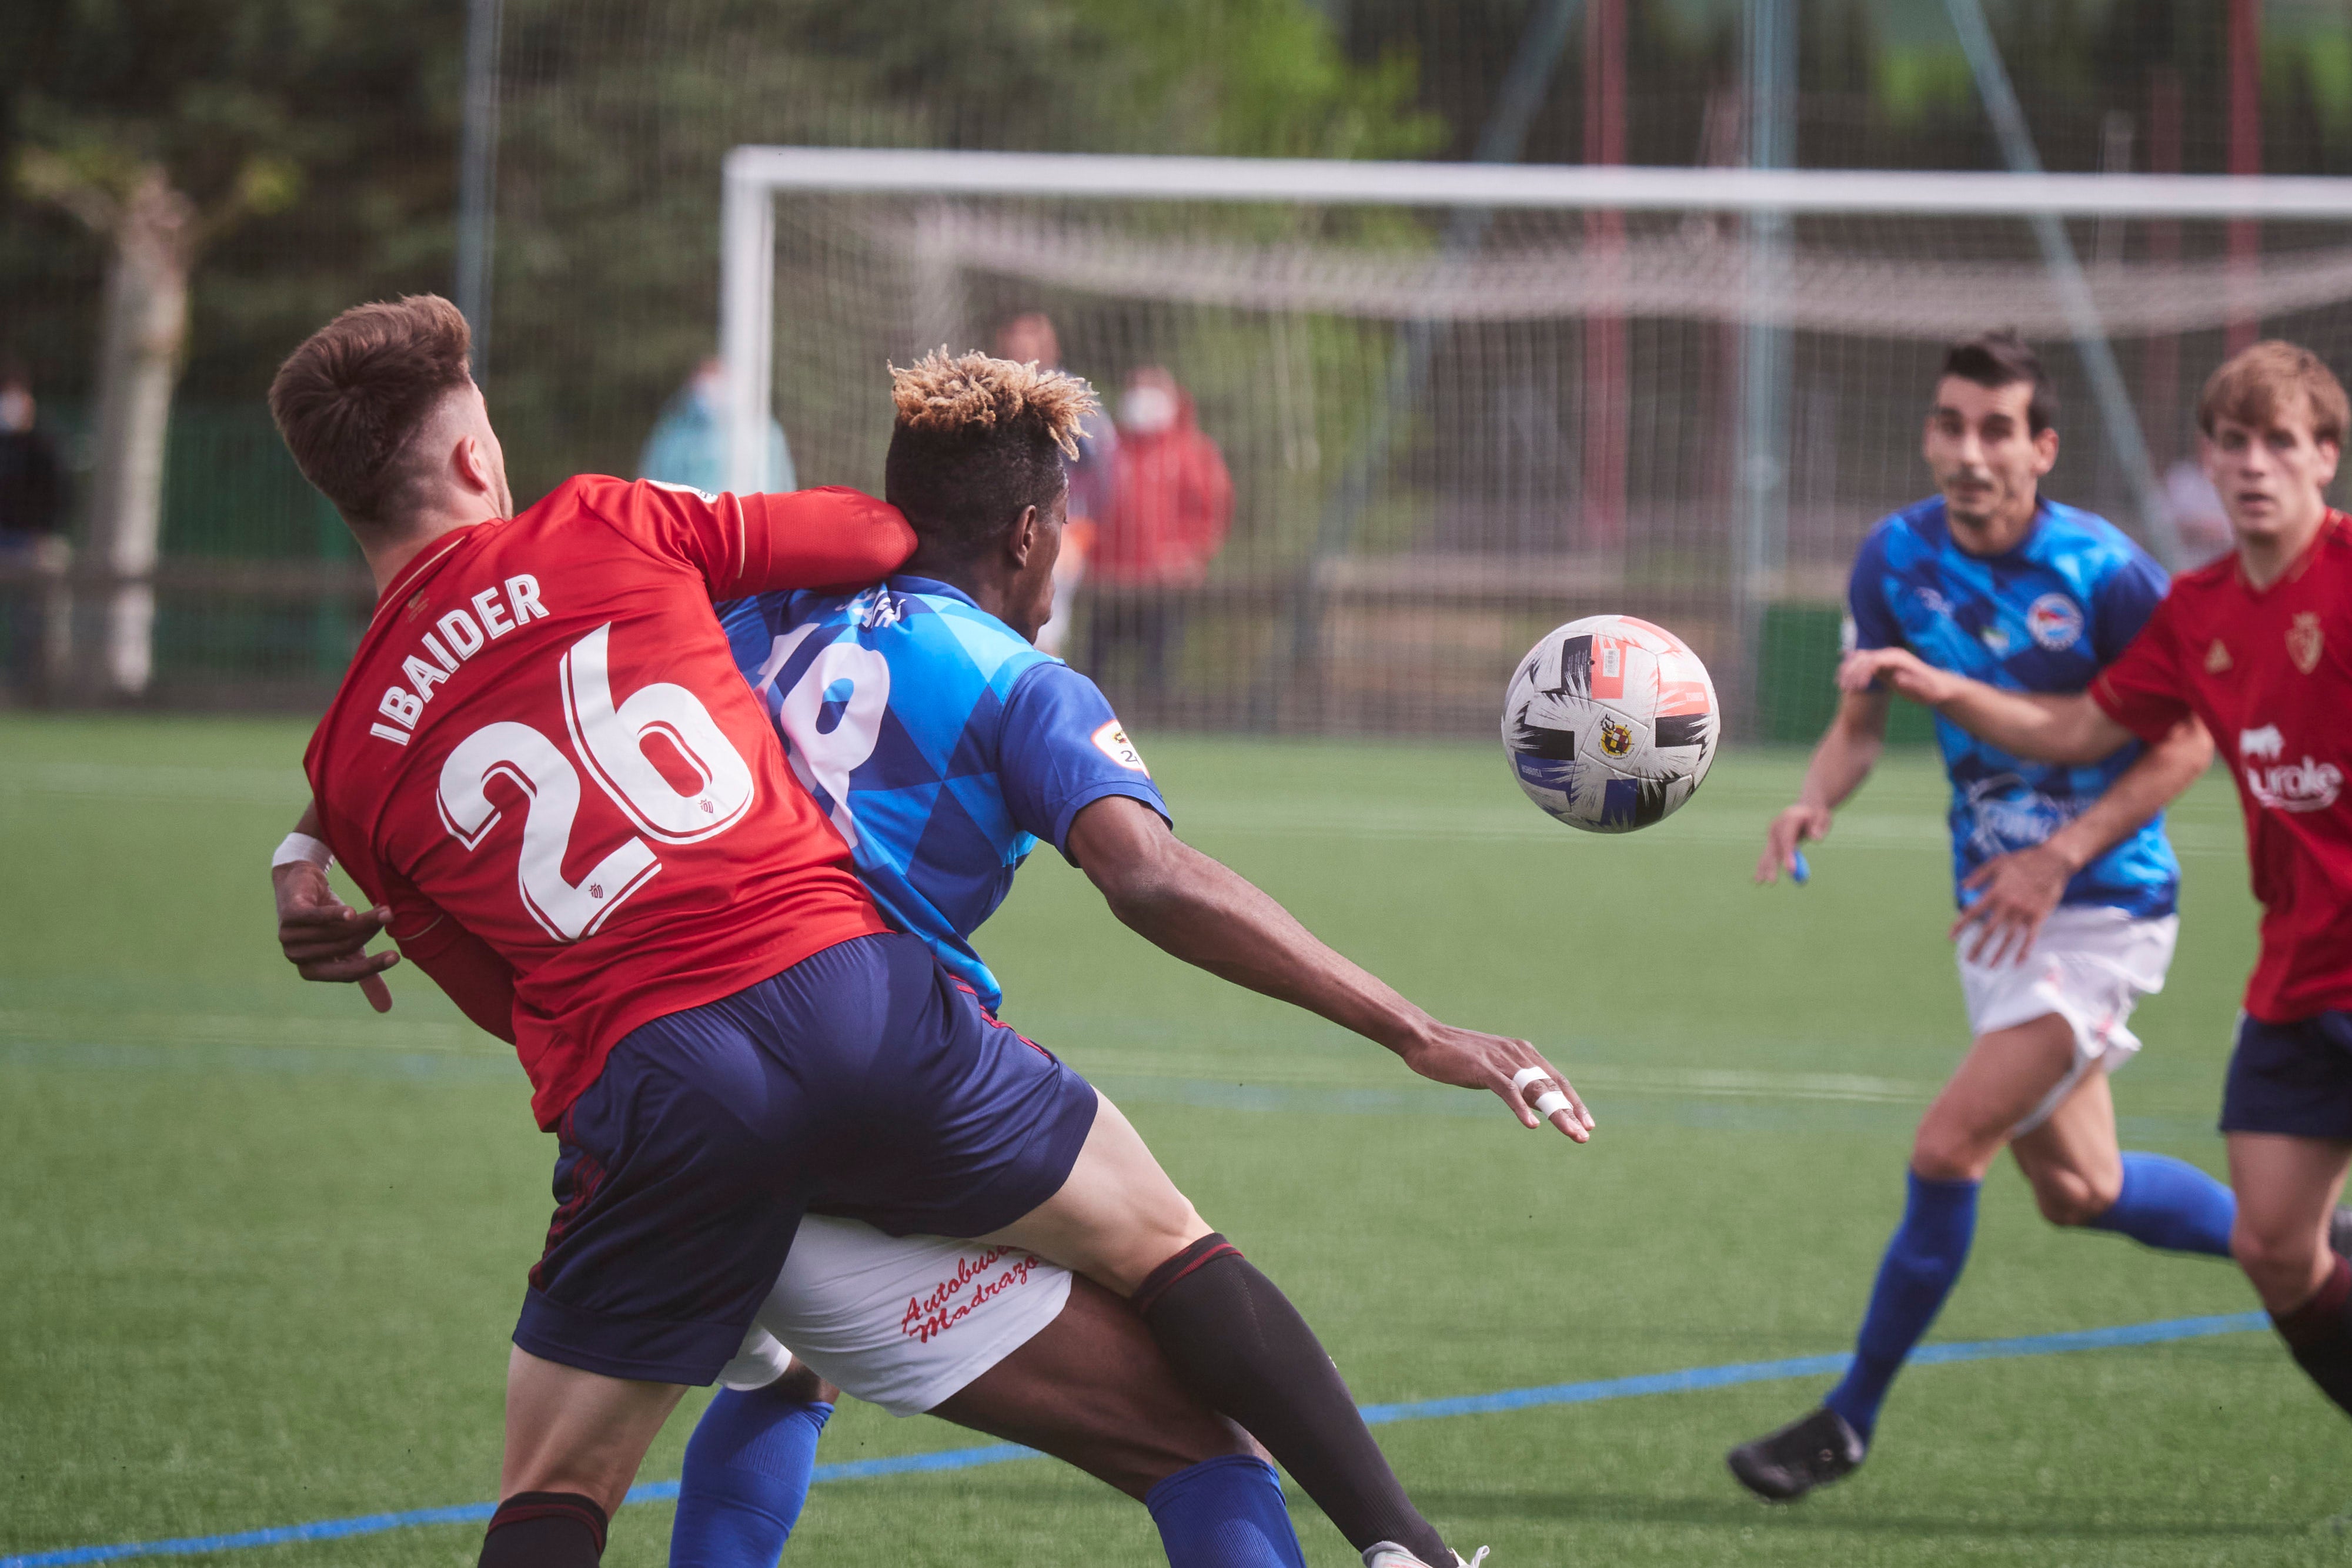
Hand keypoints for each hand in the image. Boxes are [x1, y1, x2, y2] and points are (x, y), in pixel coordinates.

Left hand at [273, 861, 398, 1011]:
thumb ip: (364, 974)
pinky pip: (315, 918)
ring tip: (384, 909)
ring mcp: (289, 936)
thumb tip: (386, 1009)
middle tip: (390, 916)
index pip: (346, 974)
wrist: (301, 881)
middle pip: (344, 948)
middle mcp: (296, 956)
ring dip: (363, 920)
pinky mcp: (289, 914)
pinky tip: (352, 913)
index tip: (396, 957)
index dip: (372, 966)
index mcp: (311, 970)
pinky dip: (334, 916)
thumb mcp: (349, 948)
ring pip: (335, 932)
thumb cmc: (327, 920)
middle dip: (370, 933)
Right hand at [1394, 1022, 1593, 1141]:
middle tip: (1585, 1135)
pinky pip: (1507, 1090)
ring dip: (1557, 1113)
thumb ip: (1513, 1080)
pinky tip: (1531, 1125)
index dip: (1573, 1102)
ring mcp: (1500, 1060)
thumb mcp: (1493, 1068)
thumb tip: (1533, 1102)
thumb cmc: (1456, 1056)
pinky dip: (1521, 1108)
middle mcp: (1517, 1053)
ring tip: (1572, 1134)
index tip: (1587, 1123)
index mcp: (1522, 1052)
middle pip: (1551, 1086)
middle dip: (1571, 1112)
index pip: (1555, 1080)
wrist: (1425, 1038)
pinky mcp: (1483, 1068)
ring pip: (1536, 1090)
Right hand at [1757, 801, 1831, 883]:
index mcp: (1789, 819)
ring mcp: (1773, 833)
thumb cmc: (1816, 815)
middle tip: (1772, 881)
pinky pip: (1769, 854)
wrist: (1807, 807)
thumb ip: (1819, 826)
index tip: (1791, 870)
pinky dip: (1764, 865)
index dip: (1788, 855)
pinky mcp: (1773, 840)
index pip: (1787, 839)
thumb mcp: (1822, 817)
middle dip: (1772, 865)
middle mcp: (1777, 826)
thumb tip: (1816, 838)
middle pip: (1775, 848)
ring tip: (1759, 882)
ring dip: (1765, 867)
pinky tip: (1758, 878)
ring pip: (1769, 853)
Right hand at [1837, 647, 1956, 704]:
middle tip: (1844, 689)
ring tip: (1842, 687)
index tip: (1857, 688)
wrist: (1939, 687)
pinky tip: (1842, 679)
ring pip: (1860, 659)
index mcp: (1898, 658)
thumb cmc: (1934, 690)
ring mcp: (1885, 660)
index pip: (1874, 660)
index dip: (1862, 672)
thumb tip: (1897, 677)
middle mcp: (1890, 655)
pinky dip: (1852, 670)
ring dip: (1849, 671)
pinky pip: (1863, 664)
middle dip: (1852, 672)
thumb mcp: (1926, 690)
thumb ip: (1912, 683)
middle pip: (1863, 657)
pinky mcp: (1883, 667)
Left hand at [1951, 842, 2073, 966]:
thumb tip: (1962, 887)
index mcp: (1995, 892)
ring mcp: (2024, 911)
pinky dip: (2023, 951)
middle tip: (1968, 960)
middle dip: (1977, 946)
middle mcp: (2008, 904)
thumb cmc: (2024, 860)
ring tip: (1989, 966)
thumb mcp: (1997, 862)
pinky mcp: (2039, 916)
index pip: (1973, 912)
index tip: (1951, 937)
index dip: (1960, 925)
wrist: (2054, 860)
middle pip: (1989, 930)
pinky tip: (2016, 963)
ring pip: (2008, 938)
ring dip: (1998, 953)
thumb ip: (1978, 875)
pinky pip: (2030, 938)